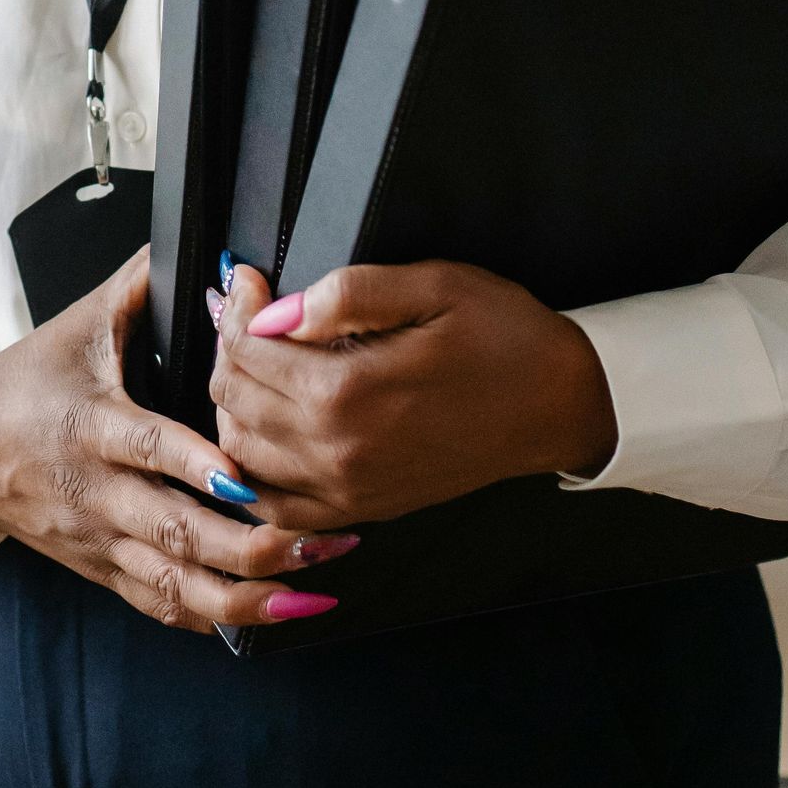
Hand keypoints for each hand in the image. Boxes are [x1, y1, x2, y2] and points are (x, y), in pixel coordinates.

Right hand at [0, 249, 356, 635]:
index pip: (150, 448)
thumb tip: (213, 247)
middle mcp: (97, 493)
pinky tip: (272, 614)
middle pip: (176, 532)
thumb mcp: (80, 323)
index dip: (197, 466)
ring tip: (314, 591)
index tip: (247, 478)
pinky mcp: (102, 572)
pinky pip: (162, 606)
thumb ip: (143, 283)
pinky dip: (215, 618)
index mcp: (92, 426)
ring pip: (176, 585)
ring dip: (249, 597)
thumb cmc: (28, 379)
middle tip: (324, 543)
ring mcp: (100, 541)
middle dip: (254, 545)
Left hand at [209, 258, 617, 531]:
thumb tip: (280, 307)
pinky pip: (276, 506)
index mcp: (350, 392)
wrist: (558, 407)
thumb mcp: (435, 285)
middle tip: (250, 311)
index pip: (248, 350)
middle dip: (229, 348)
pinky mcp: (361, 508)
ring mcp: (348, 489)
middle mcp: (339, 450)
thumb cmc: (504, 338)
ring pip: (242, 453)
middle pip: (235, 400)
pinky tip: (265, 430)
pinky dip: (254, 470)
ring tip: (259, 360)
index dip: (237, 306)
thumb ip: (350, 293)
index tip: (246, 278)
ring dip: (235, 403)